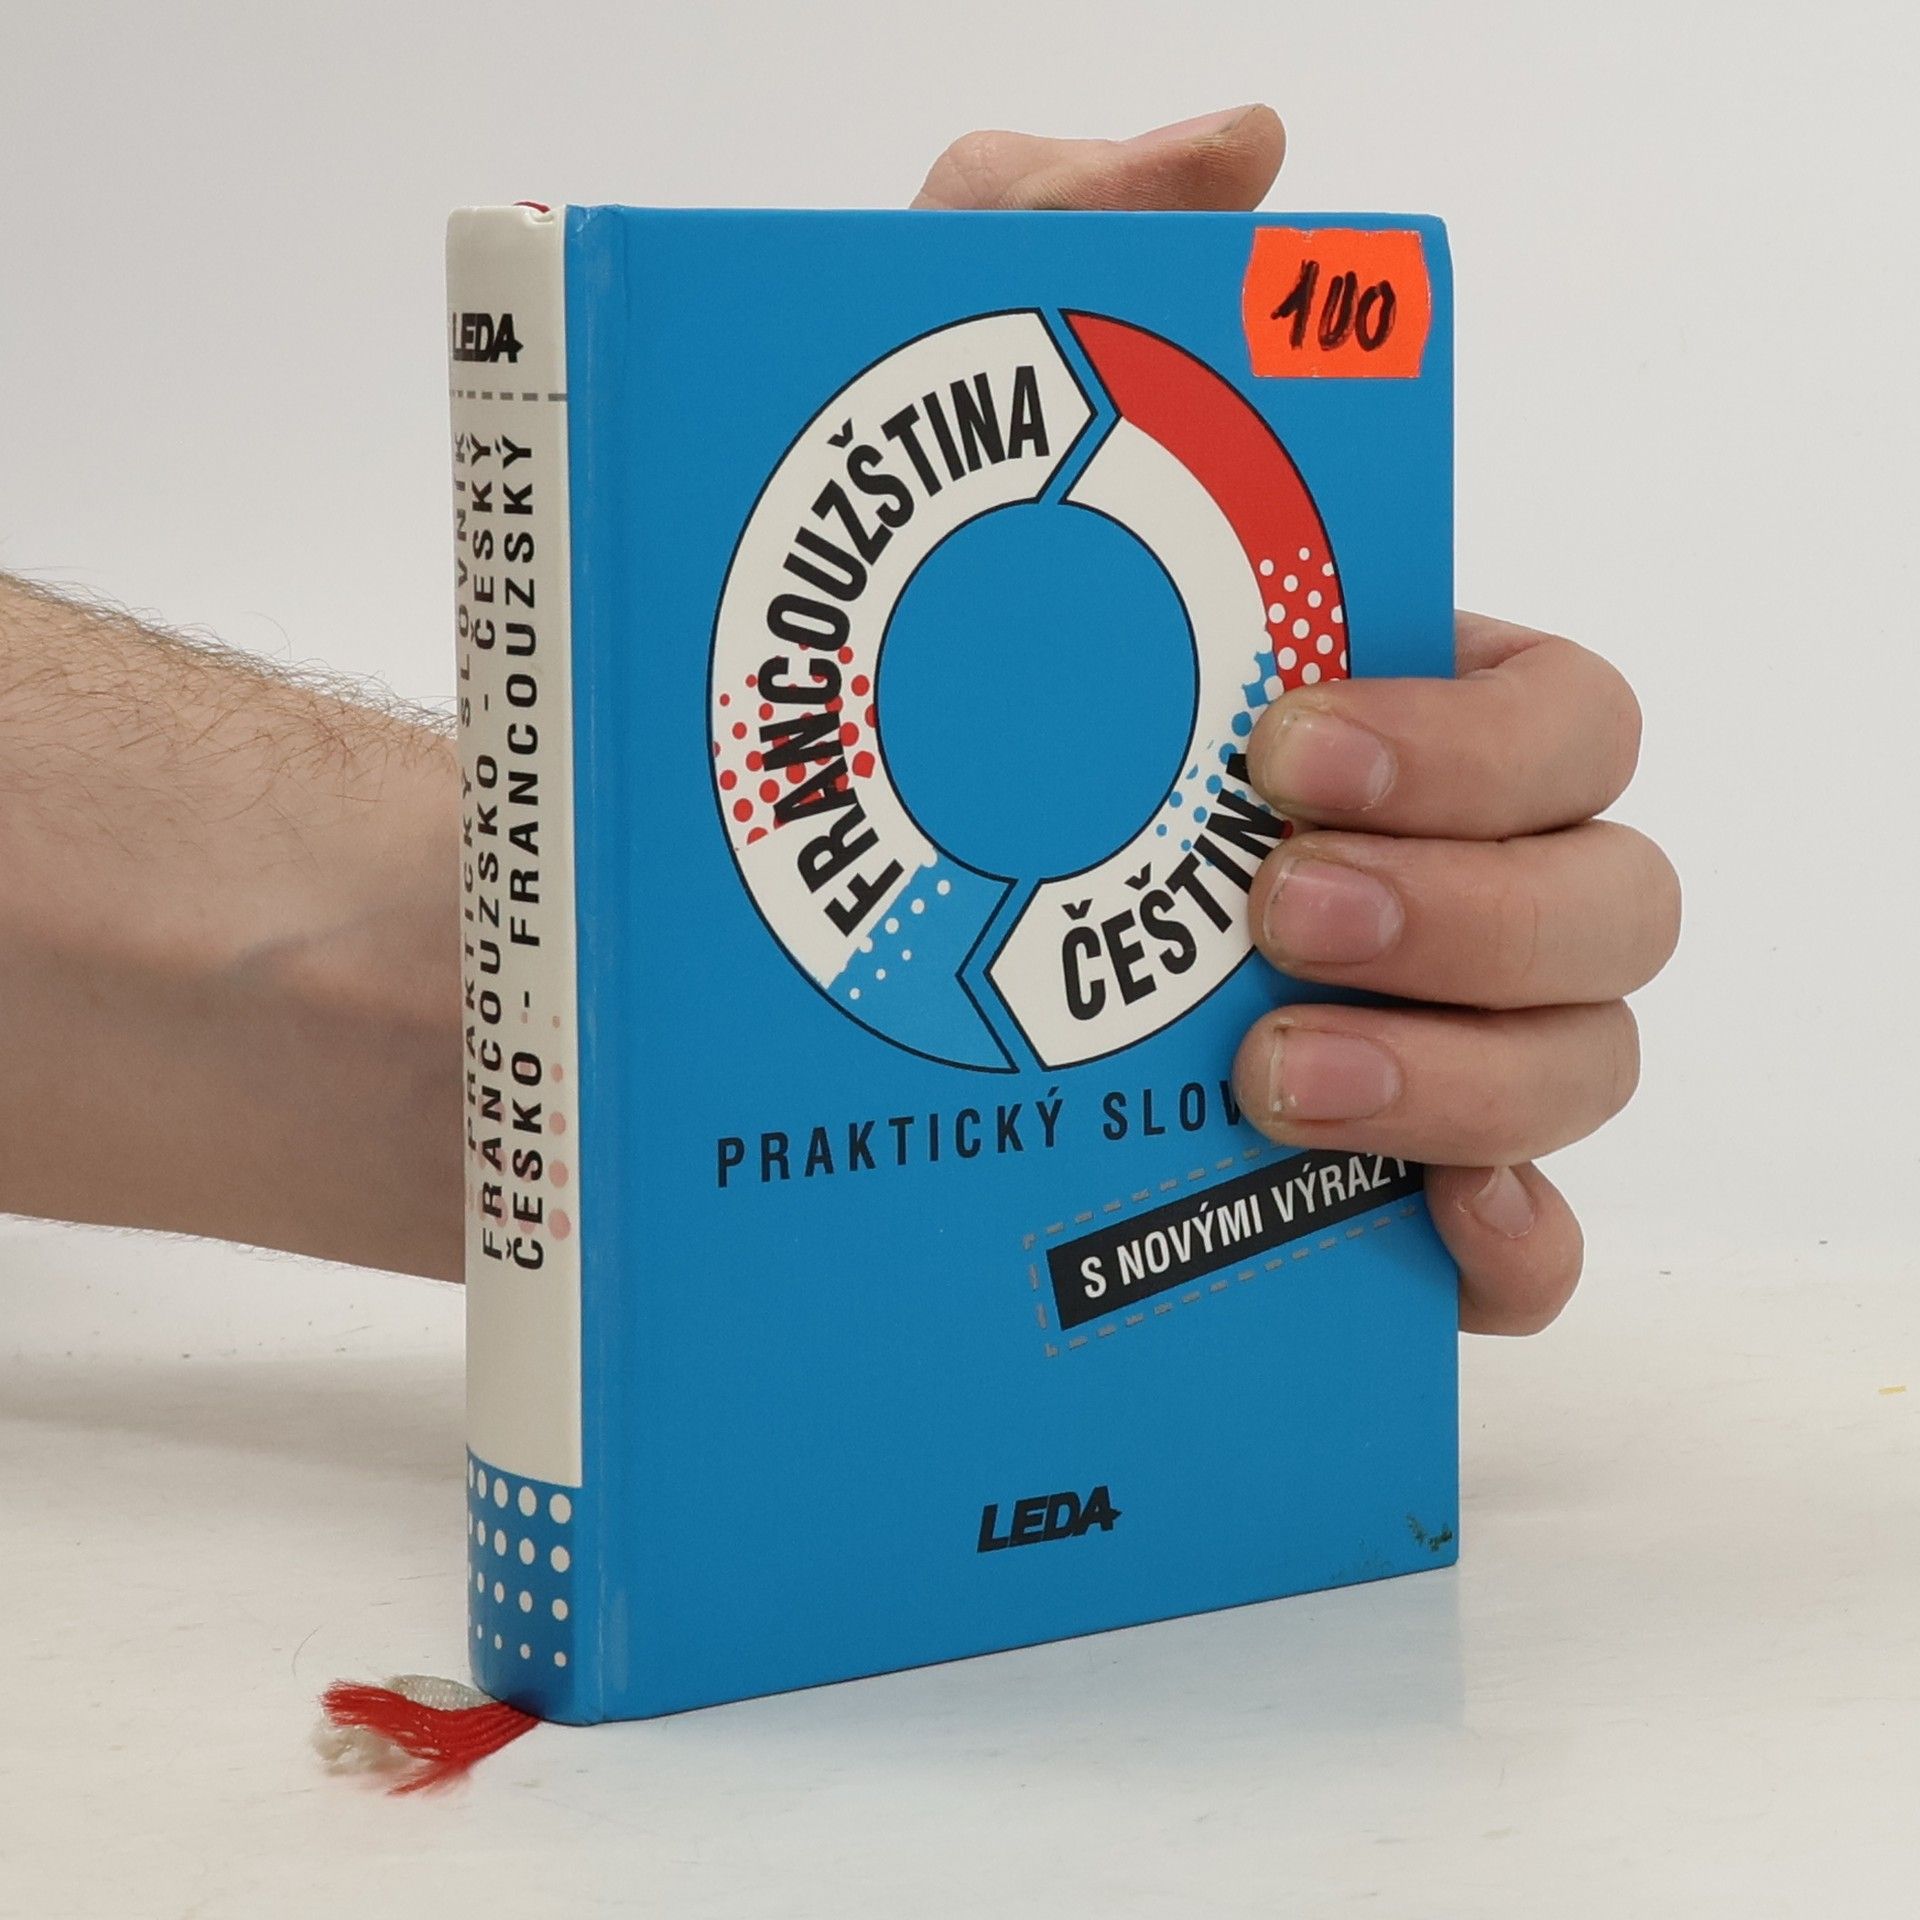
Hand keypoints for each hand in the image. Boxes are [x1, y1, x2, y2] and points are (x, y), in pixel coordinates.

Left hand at [915, 111, 1678, 1333]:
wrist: (736, 898)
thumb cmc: (863, 662)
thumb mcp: (918, 423)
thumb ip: (1063, 238)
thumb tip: (1252, 158)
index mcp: (1375, 719)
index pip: (1566, 719)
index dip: (1479, 746)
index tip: (1287, 751)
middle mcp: (1417, 880)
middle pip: (1613, 898)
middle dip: (1481, 908)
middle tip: (1272, 908)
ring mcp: (1396, 1044)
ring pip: (1584, 1064)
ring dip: (1475, 1078)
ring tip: (1268, 1075)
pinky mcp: (1336, 1193)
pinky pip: (1512, 1238)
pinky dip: (1509, 1243)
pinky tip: (1426, 1244)